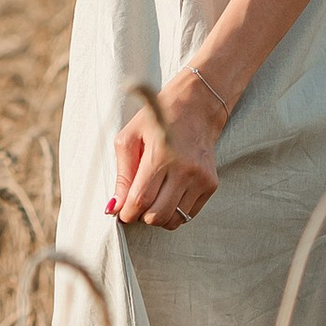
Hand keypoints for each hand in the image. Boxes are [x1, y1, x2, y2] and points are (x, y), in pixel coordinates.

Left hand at [111, 74, 223, 231]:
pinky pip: (189, 214)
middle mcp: (184, 169)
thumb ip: (122, 175)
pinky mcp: (211, 184)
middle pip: (157, 215)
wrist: (197, 106)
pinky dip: (174, 212)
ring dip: (158, 216)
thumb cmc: (158, 118)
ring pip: (174, 220)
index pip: (140, 200)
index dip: (127, 212)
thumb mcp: (130, 138)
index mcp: (161, 155)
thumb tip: (114, 207)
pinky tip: (168, 195)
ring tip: (153, 199)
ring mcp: (200, 178)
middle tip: (136, 205)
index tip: (122, 211)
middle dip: (141, 216)